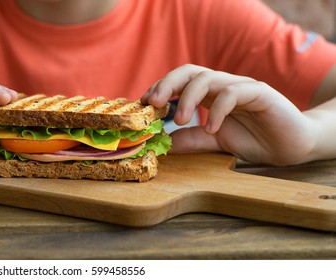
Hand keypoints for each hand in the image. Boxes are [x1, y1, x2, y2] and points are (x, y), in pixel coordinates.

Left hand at [141, 64, 316, 164]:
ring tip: (181, 121)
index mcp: (209, 94)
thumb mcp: (215, 142)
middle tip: (152, 103)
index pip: (180, 81)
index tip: (143, 104)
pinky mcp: (260, 93)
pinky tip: (213, 129)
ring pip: (208, 78)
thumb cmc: (254, 140)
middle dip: (167, 84)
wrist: (292, 146)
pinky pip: (233, 93)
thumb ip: (192, 140)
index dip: (160, 89)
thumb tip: (164, 144)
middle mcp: (223, 86)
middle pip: (190, 72)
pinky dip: (218, 110)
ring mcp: (241, 87)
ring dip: (189, 98)